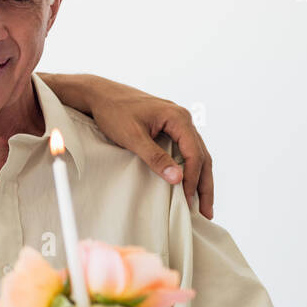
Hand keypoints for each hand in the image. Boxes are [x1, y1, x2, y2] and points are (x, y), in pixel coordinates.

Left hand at [86, 79, 213, 218]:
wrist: (99, 94)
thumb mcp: (133, 137)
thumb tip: (177, 179)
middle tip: (207, 212)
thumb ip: (155, 157)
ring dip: (200, 178)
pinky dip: (189, 168)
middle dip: (204, 185)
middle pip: (202, 155)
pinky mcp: (168, 126)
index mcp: (178, 118)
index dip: (193, 179)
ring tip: (201, 203)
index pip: (195, 153)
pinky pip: (185, 149)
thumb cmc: (114, 112)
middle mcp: (182, 118)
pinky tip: (188, 182)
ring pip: (196, 153)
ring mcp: (177, 121)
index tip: (188, 201)